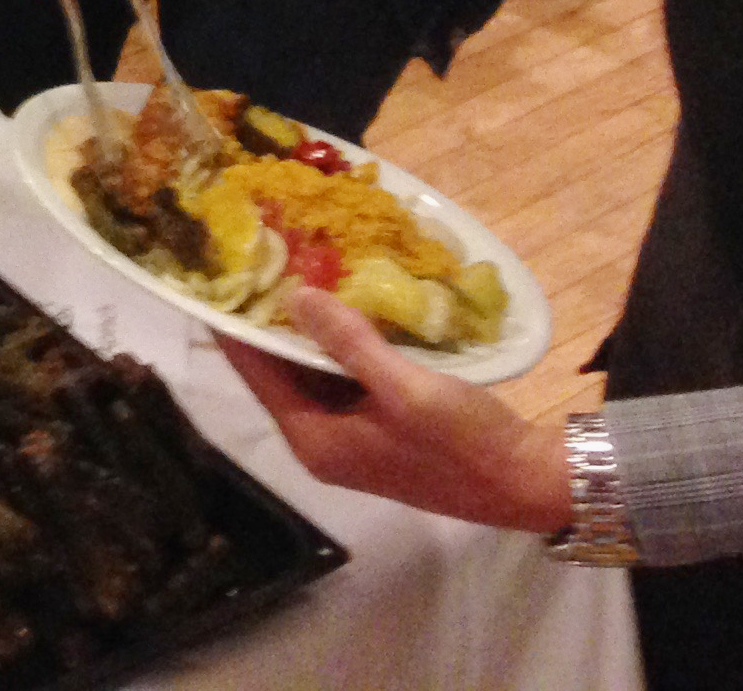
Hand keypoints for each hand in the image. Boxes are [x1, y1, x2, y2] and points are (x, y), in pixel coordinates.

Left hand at [216, 289, 573, 533]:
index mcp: (314, 439)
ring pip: (310, 372)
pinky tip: (341, 304)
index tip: (214, 277)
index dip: (233, 325)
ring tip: (289, 268)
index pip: (255, 373)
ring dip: (304, 329)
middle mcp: (322, 441)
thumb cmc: (464, 441)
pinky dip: (337, 344)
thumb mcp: (405, 388)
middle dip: (267, 320)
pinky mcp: (377, 427)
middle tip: (254, 260)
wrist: (528, 484)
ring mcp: (350, 436)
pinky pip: (341, 378)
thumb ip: (348, 342)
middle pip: (277, 372)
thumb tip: (295, 297)